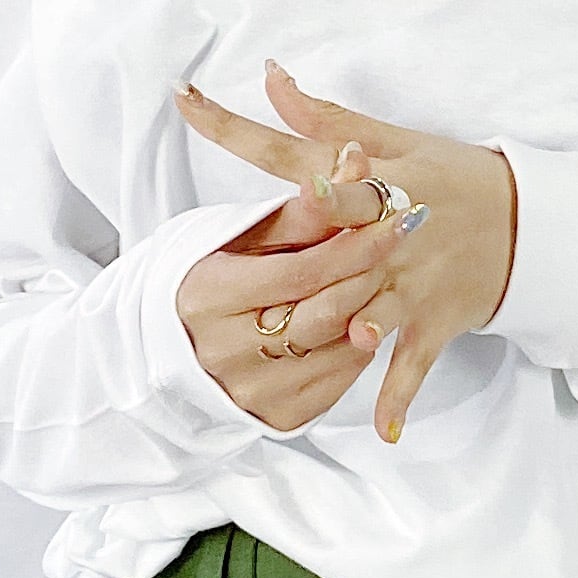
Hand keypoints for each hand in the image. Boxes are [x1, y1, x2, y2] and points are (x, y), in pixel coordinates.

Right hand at [173, 138, 410, 431]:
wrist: (176, 340)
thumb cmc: (214, 272)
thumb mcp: (245, 234)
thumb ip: (303, 206)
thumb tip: (355, 160)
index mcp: (210, 297)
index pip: (302, 272)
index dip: (355, 243)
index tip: (397, 215)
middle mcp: (227, 352)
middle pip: (326, 313)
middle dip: (371, 273)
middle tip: (400, 239)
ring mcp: (253, 391)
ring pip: (340, 349)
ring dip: (371, 308)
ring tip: (381, 274)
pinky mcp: (279, 417)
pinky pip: (340, 380)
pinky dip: (359, 344)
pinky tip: (361, 315)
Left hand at [174, 63, 518, 445]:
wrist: (527, 221)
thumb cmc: (451, 176)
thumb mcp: (395, 140)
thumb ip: (324, 116)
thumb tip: (270, 75)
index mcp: (376, 186)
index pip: (302, 161)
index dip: (239, 132)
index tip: (186, 104)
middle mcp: (389, 236)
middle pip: (330, 252)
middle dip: (291, 265)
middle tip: (232, 285)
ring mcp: (411, 286)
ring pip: (363, 311)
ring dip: (334, 328)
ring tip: (297, 343)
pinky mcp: (432, 323)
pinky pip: (412, 365)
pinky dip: (399, 396)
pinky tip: (383, 430)